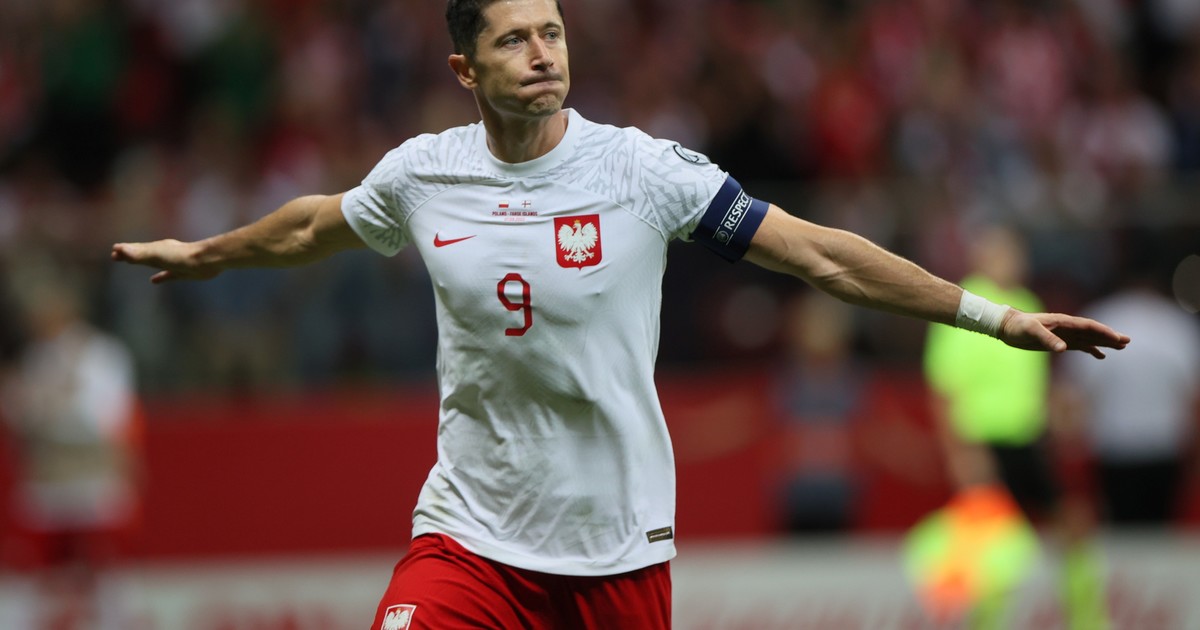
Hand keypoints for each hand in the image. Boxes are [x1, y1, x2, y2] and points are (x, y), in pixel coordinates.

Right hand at [111, 240, 219, 283]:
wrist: (205, 261)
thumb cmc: (180, 257)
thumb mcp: (155, 254)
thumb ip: (138, 253)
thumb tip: (117, 248)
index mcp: (155, 248)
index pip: (136, 249)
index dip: (124, 251)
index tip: (113, 251)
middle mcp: (163, 254)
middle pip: (143, 254)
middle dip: (130, 255)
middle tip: (117, 255)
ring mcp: (173, 263)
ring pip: (153, 263)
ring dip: (143, 263)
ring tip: (131, 264)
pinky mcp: (182, 272)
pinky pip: (167, 275)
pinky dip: (159, 277)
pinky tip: (154, 280)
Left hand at [998, 310, 1129, 358]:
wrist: (1007, 327)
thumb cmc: (1018, 326)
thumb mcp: (1030, 331)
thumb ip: (1047, 338)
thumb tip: (1063, 349)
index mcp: (1063, 321)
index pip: (1088, 326)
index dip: (1103, 331)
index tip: (1117, 337)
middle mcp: (1067, 327)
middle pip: (1093, 331)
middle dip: (1110, 336)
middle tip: (1127, 341)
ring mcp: (1064, 335)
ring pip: (1089, 338)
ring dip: (1104, 342)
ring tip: (1121, 347)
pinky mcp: (1059, 342)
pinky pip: (1080, 345)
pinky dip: (1091, 349)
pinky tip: (1101, 355)